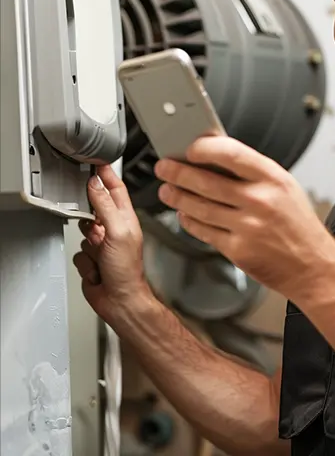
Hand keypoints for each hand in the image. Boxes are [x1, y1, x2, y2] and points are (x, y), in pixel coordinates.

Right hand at [73, 165, 151, 322]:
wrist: (120, 300)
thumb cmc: (128, 270)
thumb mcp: (117, 231)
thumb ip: (105, 206)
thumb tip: (96, 184)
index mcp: (127, 219)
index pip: (116, 189)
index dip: (106, 175)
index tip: (96, 162)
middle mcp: (116, 229)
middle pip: (95, 209)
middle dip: (90, 218)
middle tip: (94, 228)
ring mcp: (104, 244)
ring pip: (83, 231)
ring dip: (88, 245)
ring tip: (100, 255)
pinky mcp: (92, 258)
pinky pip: (79, 251)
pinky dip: (85, 261)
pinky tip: (97, 268)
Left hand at [154, 136, 334, 299]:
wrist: (314, 266)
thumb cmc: (299, 226)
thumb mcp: (286, 188)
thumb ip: (254, 173)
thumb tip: (216, 157)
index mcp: (273, 179)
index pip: (231, 154)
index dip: (204, 148)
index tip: (190, 148)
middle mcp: (260, 201)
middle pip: (206, 181)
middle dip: (178, 173)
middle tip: (164, 167)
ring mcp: (248, 227)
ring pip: (200, 208)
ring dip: (177, 197)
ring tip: (167, 190)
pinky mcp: (238, 250)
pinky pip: (204, 232)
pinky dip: (189, 221)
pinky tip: (184, 214)